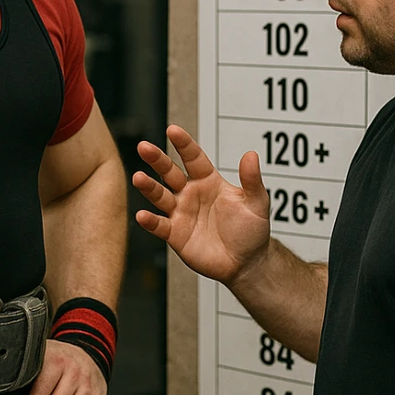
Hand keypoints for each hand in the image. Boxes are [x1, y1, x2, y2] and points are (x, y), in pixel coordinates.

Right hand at [133, 124, 271, 285]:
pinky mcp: (175, 234)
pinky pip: (159, 225)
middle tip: (144, 147)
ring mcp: (180, 213)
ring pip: (160, 196)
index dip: (183, 144)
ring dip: (148, 187)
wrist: (246, 263)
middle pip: (170, 172)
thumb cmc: (251, 231)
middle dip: (157, 159)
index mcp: (208, 181)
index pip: (193, 158)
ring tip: (138, 178)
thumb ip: (252, 180)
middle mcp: (190, 193)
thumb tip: (252, 154)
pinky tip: (142, 215)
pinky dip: (150, 221)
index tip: (173, 130)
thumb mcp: (256, 203)